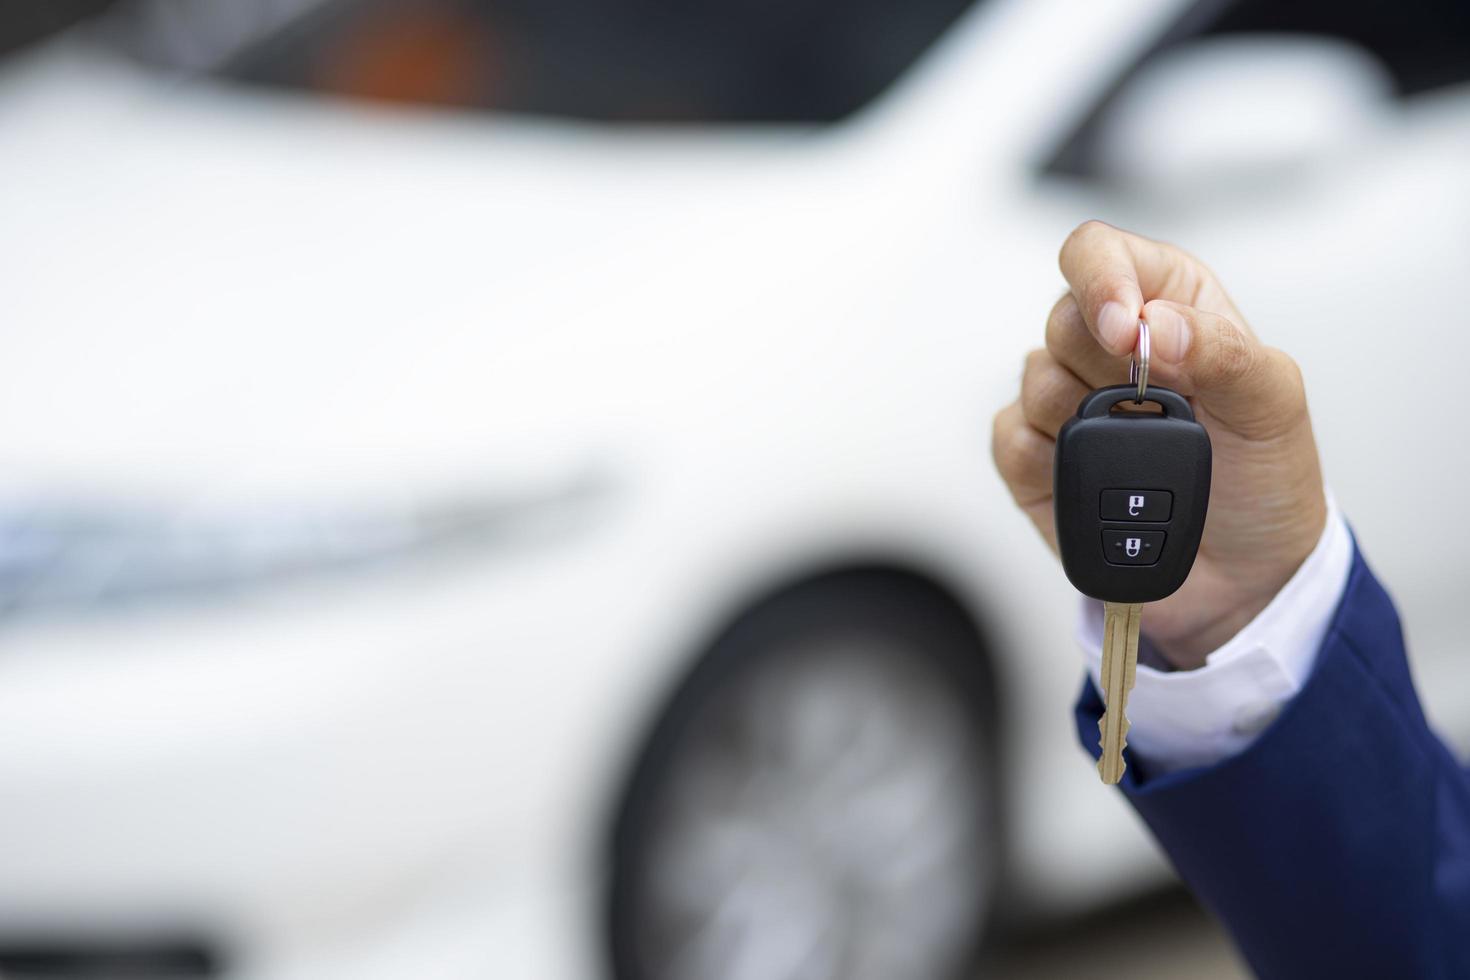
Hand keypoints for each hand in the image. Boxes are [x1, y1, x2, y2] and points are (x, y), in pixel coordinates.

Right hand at [992, 221, 1326, 668]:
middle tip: (1158, 409)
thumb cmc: (1264, 479)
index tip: (1123, 330)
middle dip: (1106, 367)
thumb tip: (1157, 326)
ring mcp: (1067, 402)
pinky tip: (1094, 483)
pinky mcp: (1035, 457)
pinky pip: (1010, 439)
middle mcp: (1108, 346)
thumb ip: (1224, 350)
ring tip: (1139, 455)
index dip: (1099, 278)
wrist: (1243, 579)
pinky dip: (1048, 462)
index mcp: (1168, 303)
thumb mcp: (1274, 405)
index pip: (1102, 253)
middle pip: (1061, 316)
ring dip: (1086, 420)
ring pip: (1033, 378)